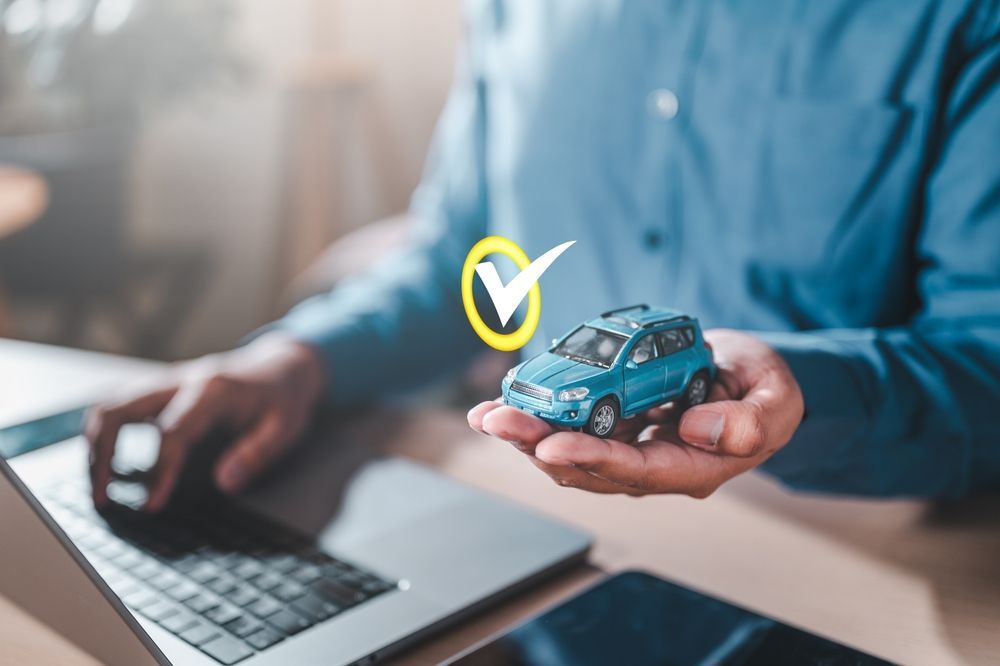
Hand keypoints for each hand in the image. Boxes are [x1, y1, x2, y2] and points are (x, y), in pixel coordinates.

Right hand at [86, 333, 325, 510]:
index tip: (152, 506)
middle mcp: (181, 380)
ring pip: (110, 404)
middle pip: (119, 410)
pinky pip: (119, 405)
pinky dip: (105, 434)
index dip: (161, 472)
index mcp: (213, 391)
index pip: (174, 432)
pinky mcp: (161, 389)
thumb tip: (225, 482)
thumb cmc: (285, 398)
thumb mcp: (286, 428)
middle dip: (100, 455)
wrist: (285, 364)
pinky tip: (110, 464)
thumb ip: (257, 454)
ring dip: (94, 444)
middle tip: (101, 498)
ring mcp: (167, 381)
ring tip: (99, 486)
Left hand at [468, 329, 803, 497]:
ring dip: (526, 433)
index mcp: (691, 466)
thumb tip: (696, 429)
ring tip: (487, 414)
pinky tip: (503, 402)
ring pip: (569, 449)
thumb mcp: (776, 399)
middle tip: (500, 421)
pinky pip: (570, 424)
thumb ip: (752, 422)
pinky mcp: (614, 423)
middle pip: (587, 466)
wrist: (749, 378)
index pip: (634, 470)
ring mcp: (629, 446)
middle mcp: (652, 465)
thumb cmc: (764, 390)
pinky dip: (537, 413)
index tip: (551, 444)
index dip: (591, 458)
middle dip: (537, 444)